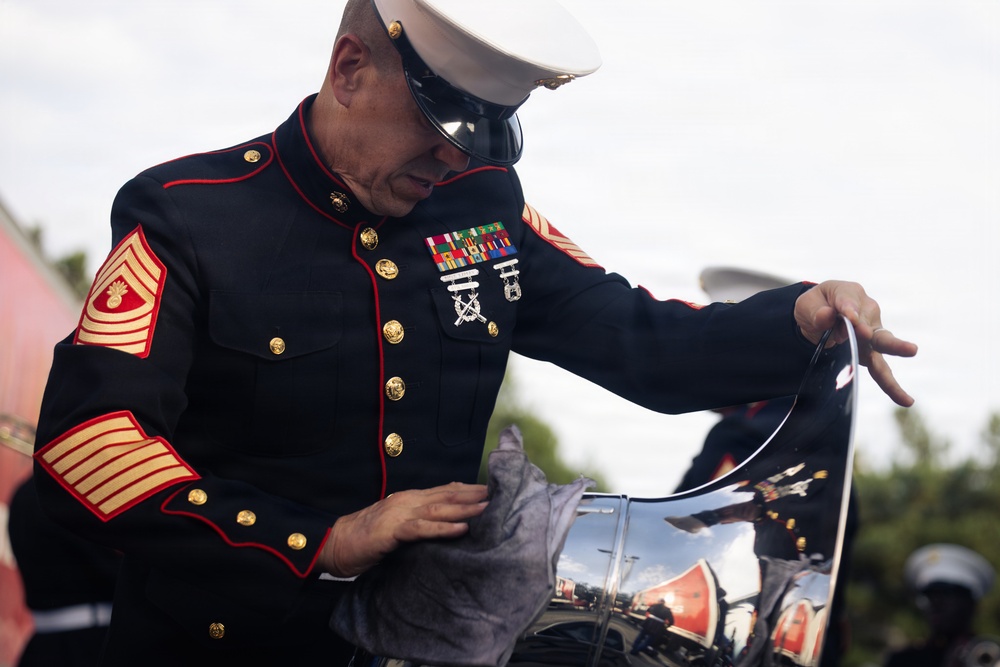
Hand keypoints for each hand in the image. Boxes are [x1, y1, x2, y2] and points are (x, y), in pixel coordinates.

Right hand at [318, 482, 487, 577]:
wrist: (334, 543)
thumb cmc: (366, 538)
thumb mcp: (398, 526)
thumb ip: (419, 522)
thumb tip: (446, 524)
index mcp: (410, 499)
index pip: (446, 491)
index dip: (471, 490)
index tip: (496, 490)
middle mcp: (408, 501)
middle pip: (448, 495)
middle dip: (476, 495)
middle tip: (503, 494)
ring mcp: (399, 513)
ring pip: (439, 508)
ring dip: (465, 507)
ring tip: (489, 508)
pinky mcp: (391, 530)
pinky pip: (421, 528)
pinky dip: (442, 527)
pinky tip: (460, 528)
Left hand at [794, 280, 917, 406]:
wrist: (817, 315)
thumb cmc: (815, 306)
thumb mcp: (808, 304)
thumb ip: (817, 311)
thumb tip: (826, 317)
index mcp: (850, 293)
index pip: (848, 301)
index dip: (848, 310)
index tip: (849, 317)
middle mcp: (867, 312)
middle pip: (874, 324)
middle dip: (876, 331)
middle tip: (876, 336)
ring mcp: (872, 334)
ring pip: (883, 345)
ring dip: (895, 349)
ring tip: (912, 351)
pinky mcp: (870, 352)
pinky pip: (881, 369)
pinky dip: (892, 385)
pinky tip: (906, 400)